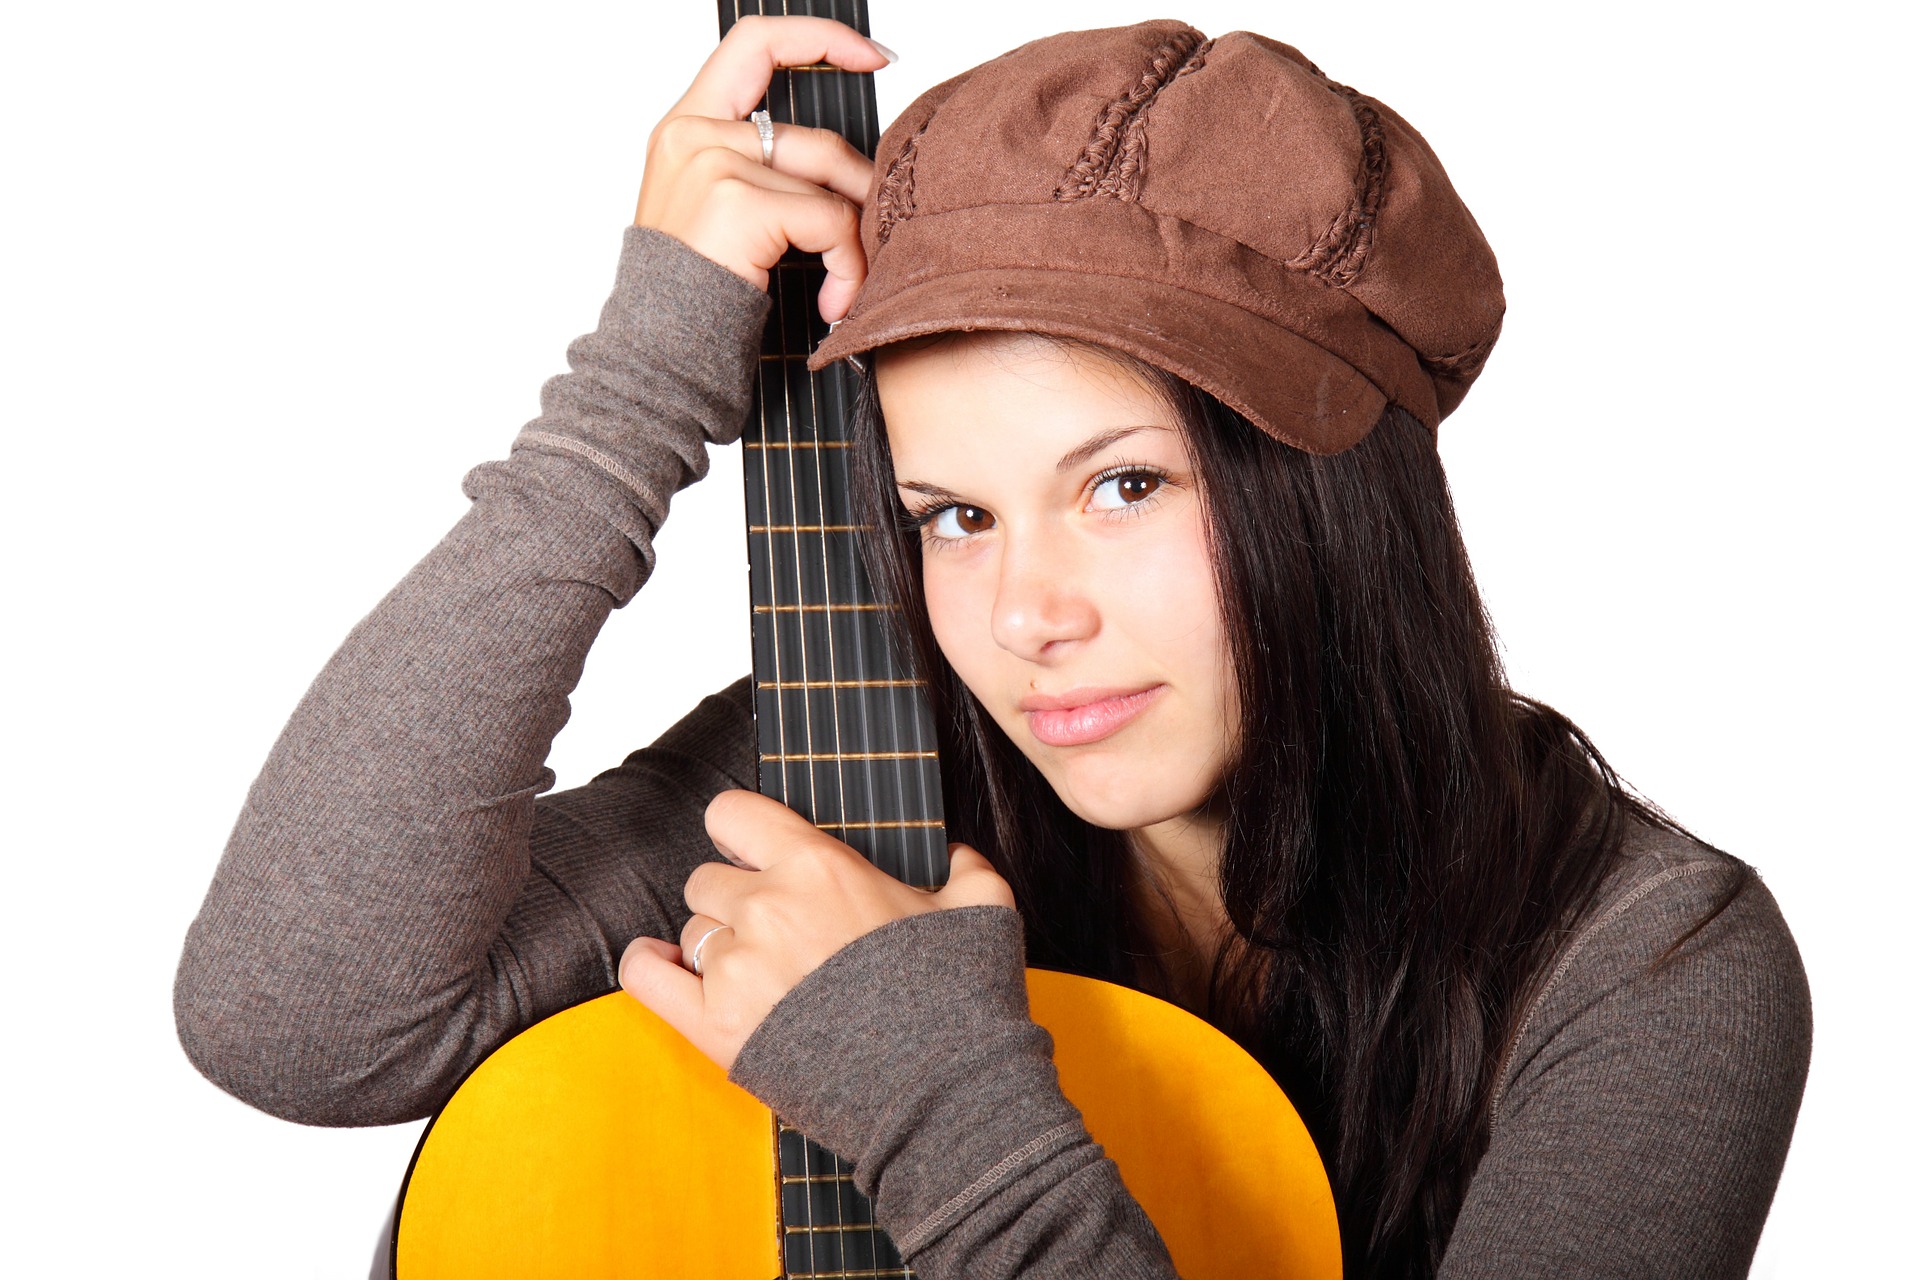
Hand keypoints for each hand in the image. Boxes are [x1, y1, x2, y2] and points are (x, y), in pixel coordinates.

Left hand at [618, 789, 1014, 1070]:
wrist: (940, 1092)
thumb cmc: (956, 1000)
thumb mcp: (985, 909)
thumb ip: (966, 866)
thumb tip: (956, 854)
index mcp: (817, 866)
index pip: (732, 813)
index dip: (740, 829)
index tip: (752, 848)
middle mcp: (766, 907)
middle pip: (708, 879)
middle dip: (736, 898)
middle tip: (776, 931)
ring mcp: (736, 967)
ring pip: (692, 932)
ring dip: (718, 945)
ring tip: (763, 974)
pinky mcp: (717, 1027)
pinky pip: (647, 978)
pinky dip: (650, 966)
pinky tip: (661, 963)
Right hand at [634, 15, 890, 320]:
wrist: (655, 351)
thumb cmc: (687, 293)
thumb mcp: (714, 211)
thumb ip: (760, 170)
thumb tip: (845, 169)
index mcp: (684, 125)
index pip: (755, 44)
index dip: (820, 39)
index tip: (871, 55)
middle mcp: (693, 133)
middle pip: (816, 137)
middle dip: (861, 189)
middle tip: (875, 227)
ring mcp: (712, 161)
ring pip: (828, 184)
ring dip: (854, 242)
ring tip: (847, 285)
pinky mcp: (737, 200)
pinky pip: (827, 220)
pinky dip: (846, 265)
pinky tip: (833, 301)